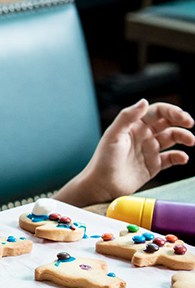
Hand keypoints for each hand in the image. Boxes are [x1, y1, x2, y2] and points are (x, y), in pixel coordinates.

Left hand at [58, 99, 194, 206]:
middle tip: (190, 124)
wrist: (101, 185)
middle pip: (168, 122)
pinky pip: (171, 158)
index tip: (182, 117)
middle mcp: (143, 136)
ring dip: (183, 137)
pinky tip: (182, 158)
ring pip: (172, 138)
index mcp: (134, 125)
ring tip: (190, 141)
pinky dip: (179, 157)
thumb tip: (144, 102)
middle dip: (181, 121)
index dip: (171, 111)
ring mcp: (149, 150)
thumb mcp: (113, 135)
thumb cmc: (103, 160)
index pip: (157, 112)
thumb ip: (127, 117)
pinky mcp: (153, 165)